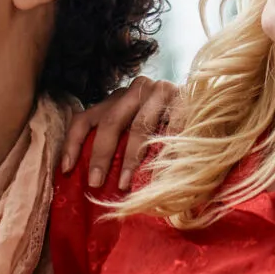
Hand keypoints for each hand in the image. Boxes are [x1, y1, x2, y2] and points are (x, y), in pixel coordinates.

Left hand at [60, 76, 181, 188]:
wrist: (207, 102)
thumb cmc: (164, 123)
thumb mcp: (135, 127)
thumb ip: (117, 142)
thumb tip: (91, 178)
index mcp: (116, 98)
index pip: (85, 118)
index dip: (73, 144)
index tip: (67, 170)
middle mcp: (134, 90)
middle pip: (110, 122)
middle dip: (100, 155)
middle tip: (95, 183)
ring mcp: (159, 91)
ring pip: (138, 126)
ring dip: (129, 158)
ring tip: (124, 183)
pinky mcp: (182, 97)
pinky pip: (169, 127)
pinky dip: (163, 150)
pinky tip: (159, 171)